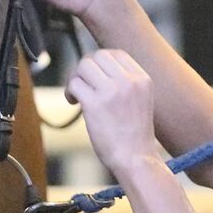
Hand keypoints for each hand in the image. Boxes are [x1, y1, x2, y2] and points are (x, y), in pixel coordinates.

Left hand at [66, 49, 158, 175]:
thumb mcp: (141, 101)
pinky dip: (69, 92)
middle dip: (85, 68)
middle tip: (81, 84)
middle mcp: (129, 81)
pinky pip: (74, 84)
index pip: (116, 53)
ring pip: (83, 66)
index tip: (94, 75)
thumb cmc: (135, 135)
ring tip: (76, 94)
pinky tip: (73, 102)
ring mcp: (112, 91)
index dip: (100, 61)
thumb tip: (97, 69)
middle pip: (97, 56)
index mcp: (142, 79)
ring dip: (75, 78)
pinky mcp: (95, 103)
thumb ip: (125, 83)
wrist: (136, 158)